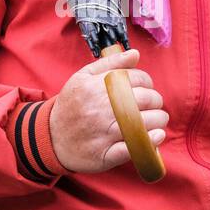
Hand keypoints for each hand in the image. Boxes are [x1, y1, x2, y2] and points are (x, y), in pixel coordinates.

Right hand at [48, 47, 168, 172]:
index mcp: (96, 87)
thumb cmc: (72, 105)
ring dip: (158, 121)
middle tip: (154, 105)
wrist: (51, 137)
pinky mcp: (106, 154)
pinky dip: (150, 142)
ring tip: (157, 121)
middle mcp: (100, 109)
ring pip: (143, 123)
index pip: (136, 79)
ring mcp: (103, 133)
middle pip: (144, 99)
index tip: (146, 88)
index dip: (148, 82)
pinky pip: (134, 147)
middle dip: (156, 101)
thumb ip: (110, 63)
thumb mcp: (83, 77)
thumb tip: (135, 54)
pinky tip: (155, 136)